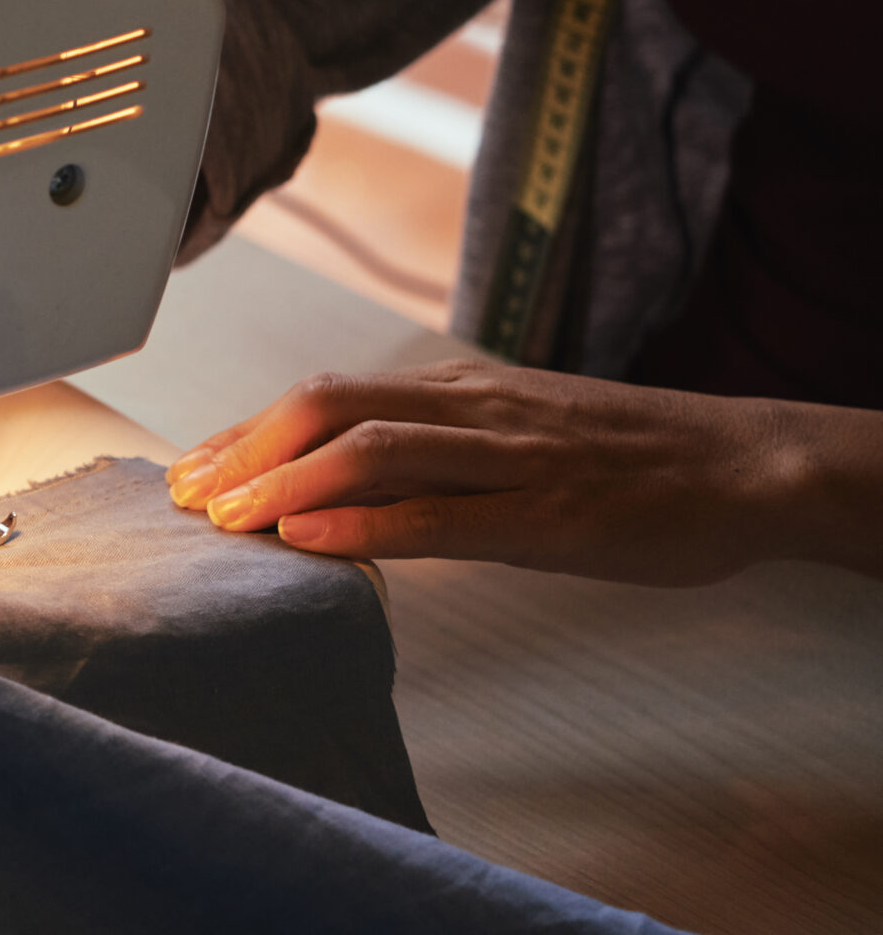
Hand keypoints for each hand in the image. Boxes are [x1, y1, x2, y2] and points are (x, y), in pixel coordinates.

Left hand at [164, 357, 882, 585]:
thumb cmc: (630, 461)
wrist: (750, 464)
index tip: (190, 468)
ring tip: (225, 520)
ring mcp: (511, 460)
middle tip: (184, 497)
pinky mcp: (551, 513)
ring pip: (374, 450)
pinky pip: (444, 514)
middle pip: (329, 406)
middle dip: (245, 451)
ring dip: (286, 485)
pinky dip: (367, 526)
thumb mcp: (516, 440)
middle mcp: (473, 411)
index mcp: (460, 393)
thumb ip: (433, 456)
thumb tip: (341, 489)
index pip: (326, 397)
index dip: (247, 432)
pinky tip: (310, 541)